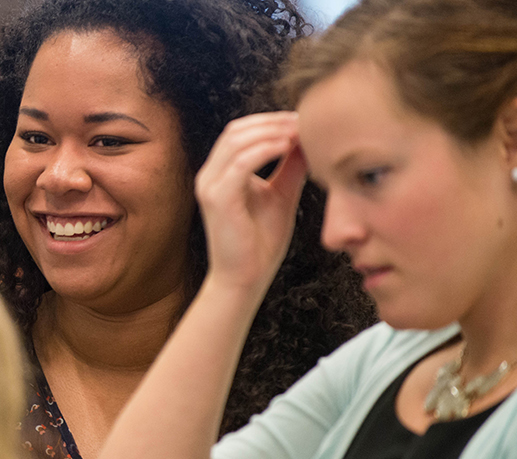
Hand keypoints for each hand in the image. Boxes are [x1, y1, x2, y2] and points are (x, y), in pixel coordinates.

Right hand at [195, 112, 306, 291]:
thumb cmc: (260, 244)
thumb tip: (306, 140)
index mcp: (221, 173)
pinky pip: (240, 163)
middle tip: (303, 121)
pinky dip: (265, 149)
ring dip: (271, 131)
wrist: (244, 279)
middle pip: (237, 130)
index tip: (303, 121)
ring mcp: (210, 186)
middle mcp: (210, 175)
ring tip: (299, 132)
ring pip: (236, 140)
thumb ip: (291, 168)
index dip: (271, 121)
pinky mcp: (218, 198)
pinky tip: (287, 147)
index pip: (242, 132)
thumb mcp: (282, 195)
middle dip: (272, 121)